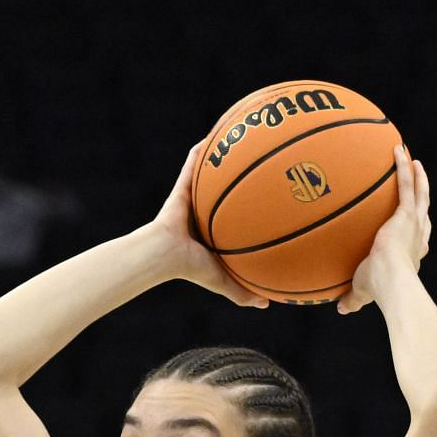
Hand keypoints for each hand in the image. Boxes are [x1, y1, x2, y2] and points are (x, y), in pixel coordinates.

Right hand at [146, 142, 269, 308]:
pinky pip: (193, 165)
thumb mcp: (221, 280)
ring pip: (212, 174)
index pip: (237, 216)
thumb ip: (241, 291)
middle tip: (269, 160)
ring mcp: (192, 199)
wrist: (160, 256)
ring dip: (224, 156)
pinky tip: (218, 131)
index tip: (276, 195)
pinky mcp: (182, 189)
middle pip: (228, 190)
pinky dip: (202, 151)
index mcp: (214, 231)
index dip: (253, 205)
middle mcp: (205, 212)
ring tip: (245, 136)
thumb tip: (267, 305)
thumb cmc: (188, 269)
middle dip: (244, 175)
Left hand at [339, 144, 430, 312]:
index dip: (419, 231)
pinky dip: (402, 168)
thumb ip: (353, 299)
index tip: (415, 224)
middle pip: (423, 211)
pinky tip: (397, 151)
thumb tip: (342, 308)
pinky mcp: (407, 213)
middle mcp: (418, 235)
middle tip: (418, 181)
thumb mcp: (363, 293)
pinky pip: (406, 185)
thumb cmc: (378, 291)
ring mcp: (415, 222)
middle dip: (421, 195)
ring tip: (412, 160)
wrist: (391, 281)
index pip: (419, 239)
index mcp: (412, 253)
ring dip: (416, 175)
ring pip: (419, 192)